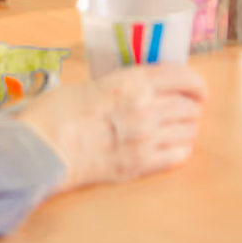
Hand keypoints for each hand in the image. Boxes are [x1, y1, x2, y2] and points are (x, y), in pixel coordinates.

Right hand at [18, 65, 207, 191]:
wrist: (43, 148)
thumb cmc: (57, 112)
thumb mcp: (92, 84)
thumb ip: (121, 86)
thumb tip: (139, 90)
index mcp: (131, 82)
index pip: (181, 77)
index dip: (195, 83)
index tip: (198, 89)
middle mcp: (145, 109)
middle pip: (189, 106)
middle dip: (191, 107)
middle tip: (187, 109)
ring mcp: (145, 139)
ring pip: (188, 132)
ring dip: (187, 128)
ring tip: (178, 129)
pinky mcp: (139, 165)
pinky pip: (178, 157)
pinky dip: (180, 150)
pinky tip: (172, 148)